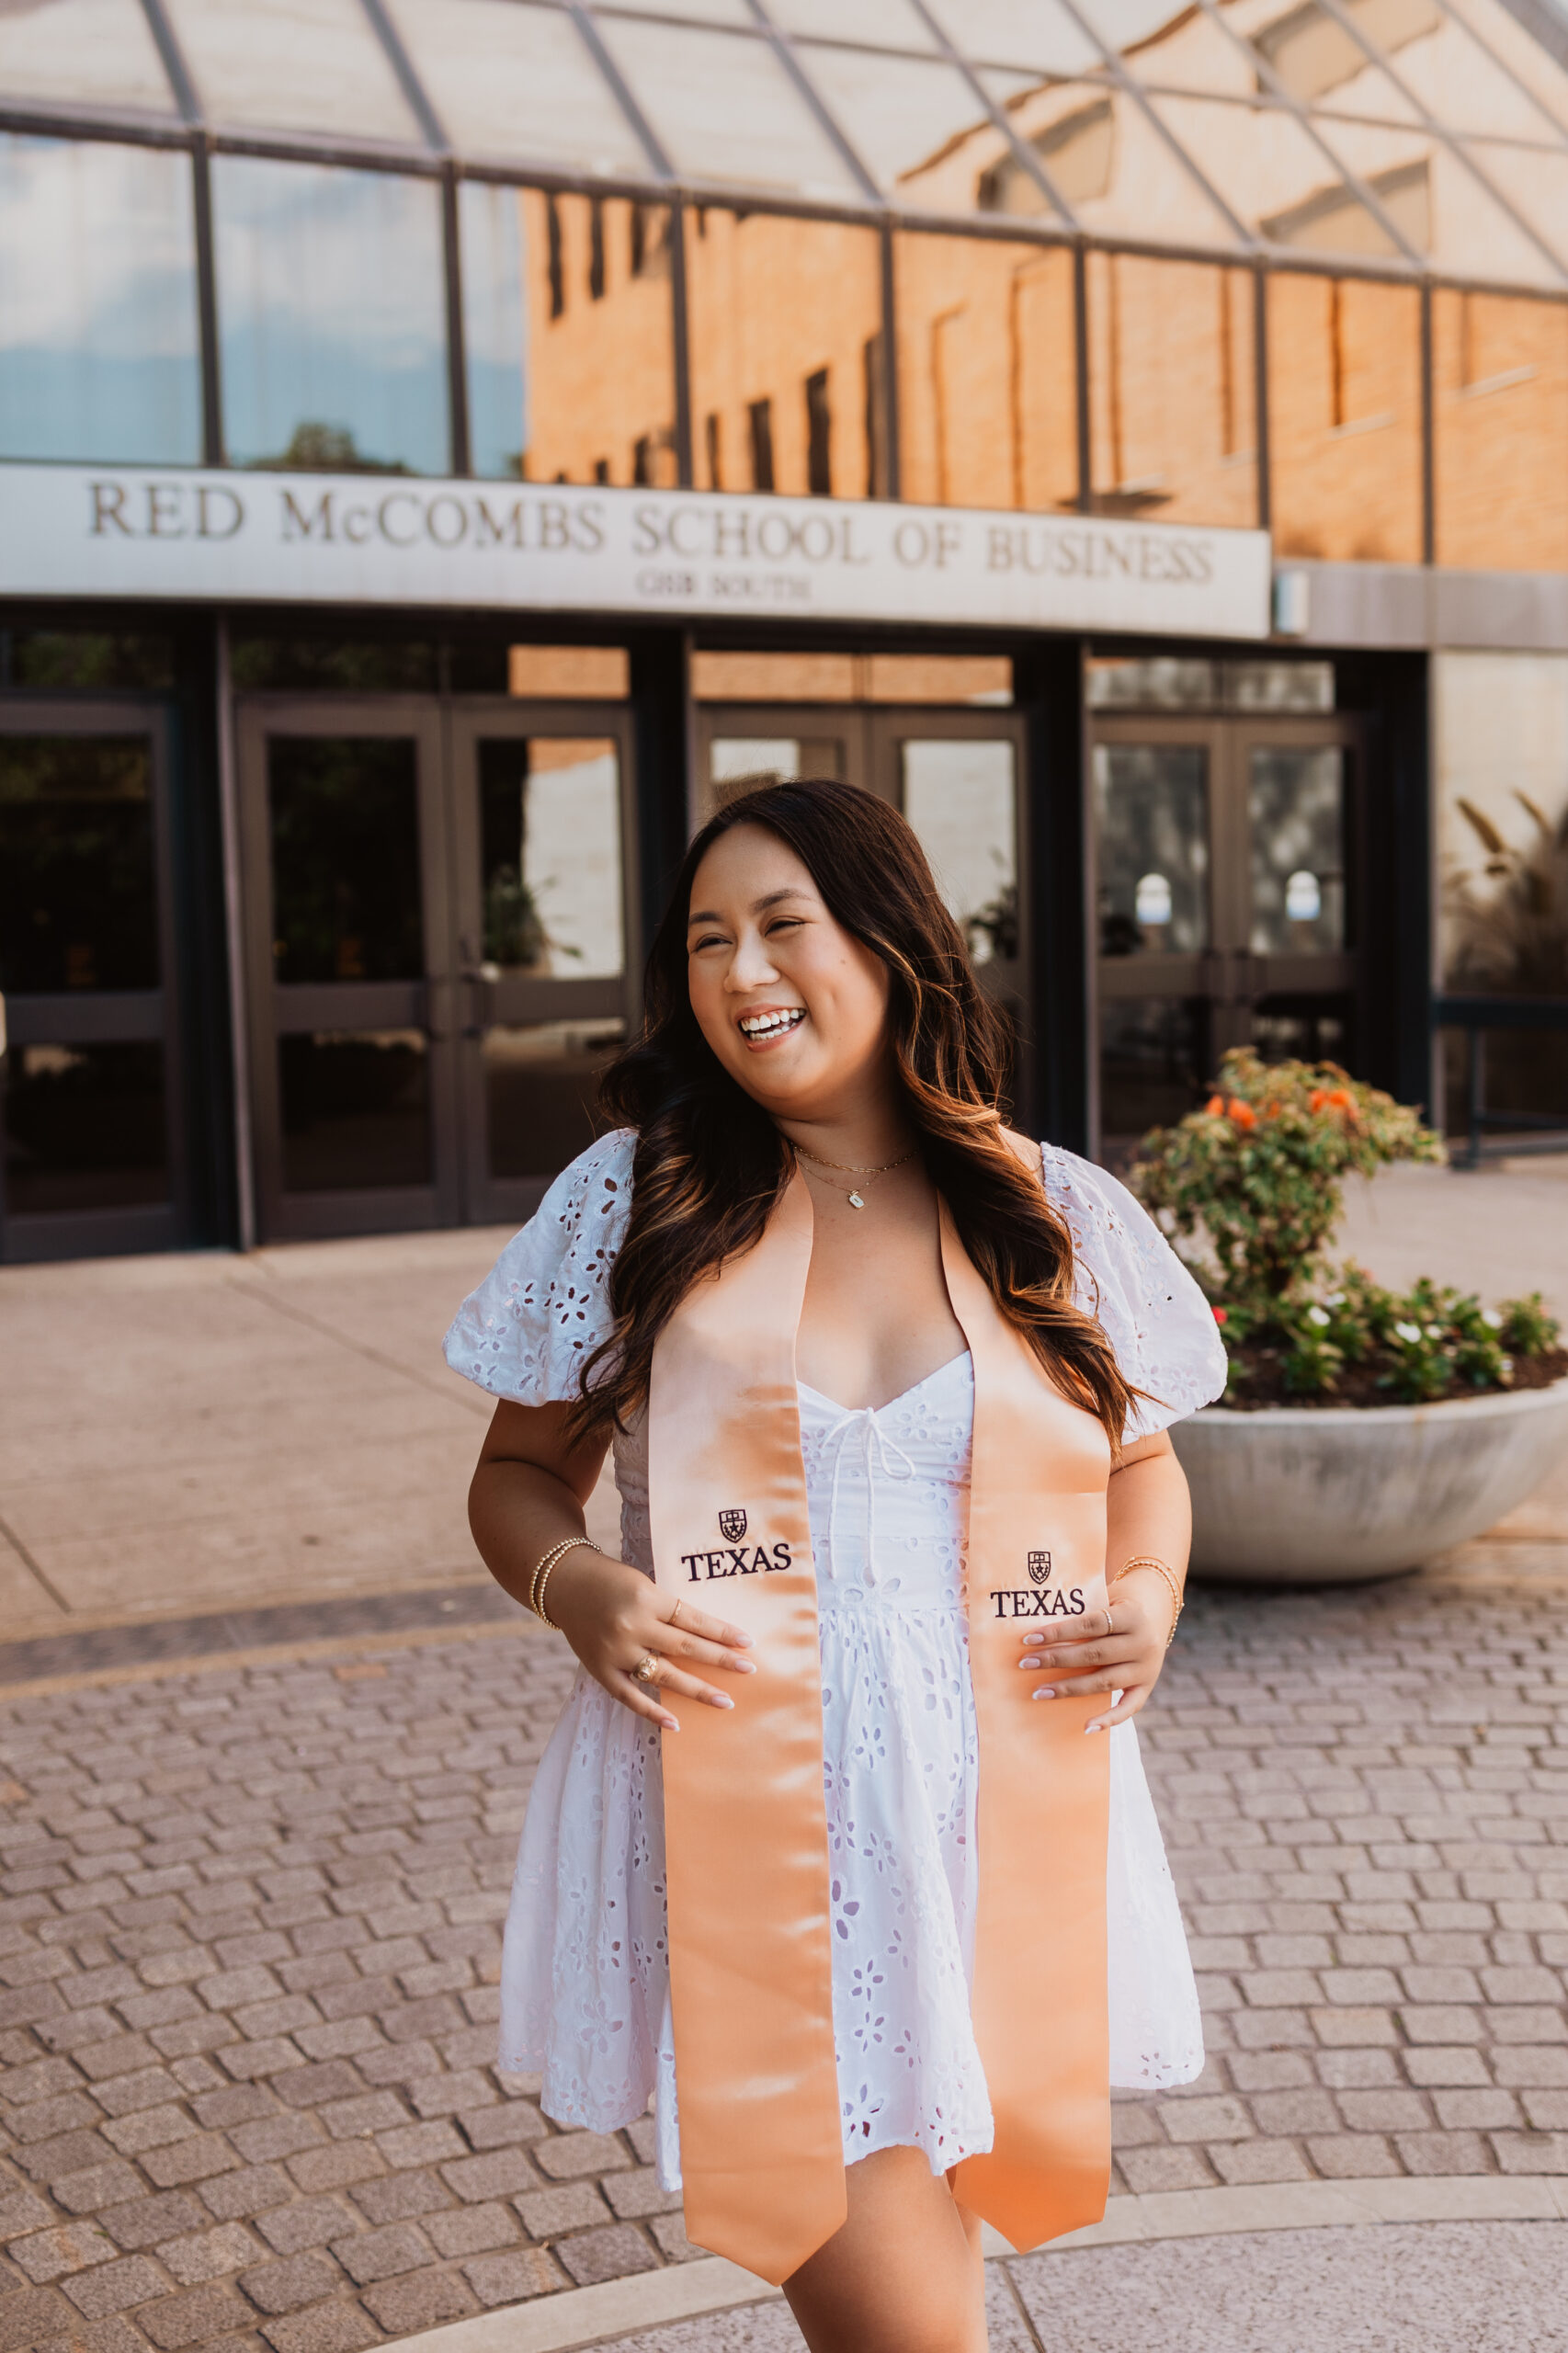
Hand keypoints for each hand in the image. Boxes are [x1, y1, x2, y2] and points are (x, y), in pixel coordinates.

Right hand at [546, 1545, 756, 1731]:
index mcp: (647, 1598)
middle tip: (748, 1670)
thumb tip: (707, 1637)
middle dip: (720, 1659)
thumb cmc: (612, 1580)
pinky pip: (630, 1696)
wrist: (565, 1583)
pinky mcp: (600, 1670)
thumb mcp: (644, 1585)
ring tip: (725, 1701)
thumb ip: (668, 1610)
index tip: (747, 1643)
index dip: (722, 1632)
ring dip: (697, 1689)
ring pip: (664, 1675)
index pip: (693, 1619)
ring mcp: (616, 1651)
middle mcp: (633, 1626)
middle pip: (685, 1647)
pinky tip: (676, 1723)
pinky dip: (653, 1711)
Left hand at [1017, 1568, 1174, 1733]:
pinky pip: (1128, 1708)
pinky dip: (1108, 1719)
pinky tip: (1086, 1727)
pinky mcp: (1147, 1687)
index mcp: (1132, 1615)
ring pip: (1104, 1681)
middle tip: (1026, 1664)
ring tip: (1039, 1692)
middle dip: (1056, 1659)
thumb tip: (1038, 1629)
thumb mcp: (1107, 1598)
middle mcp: (1143, 1643)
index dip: (1059, 1632)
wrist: (1157, 1610)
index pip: (1090, 1623)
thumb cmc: (1118, 1603)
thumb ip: (1083, 1612)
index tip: (1029, 1639)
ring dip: (1069, 1688)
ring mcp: (1147, 1668)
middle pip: (1094, 1654)